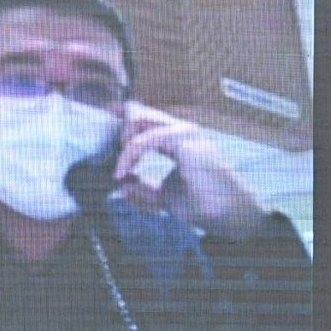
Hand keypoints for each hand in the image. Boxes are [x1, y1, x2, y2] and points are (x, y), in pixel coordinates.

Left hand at [113, 104, 267, 240]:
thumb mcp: (163, 197)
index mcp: (179, 140)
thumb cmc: (203, 205)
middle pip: (139, 114)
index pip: (145, 122)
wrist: (226, 216)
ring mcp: (184, 132)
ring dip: (123, 145)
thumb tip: (121, 184)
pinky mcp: (184, 139)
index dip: (122, 129)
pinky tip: (123, 174)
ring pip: (139, 119)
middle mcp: (182, 130)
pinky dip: (129, 156)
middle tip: (114, 163)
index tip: (103, 145)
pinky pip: (145, 140)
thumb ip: (143, 189)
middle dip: (119, 133)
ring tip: (120, 171)